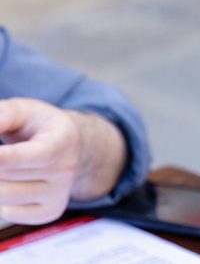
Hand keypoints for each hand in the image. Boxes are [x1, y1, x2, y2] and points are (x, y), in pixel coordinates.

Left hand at [0, 98, 122, 224]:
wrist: (65, 145)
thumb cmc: (36, 124)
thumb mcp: (22, 110)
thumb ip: (3, 115)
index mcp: (64, 138)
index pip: (38, 155)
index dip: (7, 158)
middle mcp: (68, 168)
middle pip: (10, 175)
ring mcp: (61, 192)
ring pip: (6, 196)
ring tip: (1, 168)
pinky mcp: (52, 211)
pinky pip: (11, 213)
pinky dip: (0, 202)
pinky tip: (8, 184)